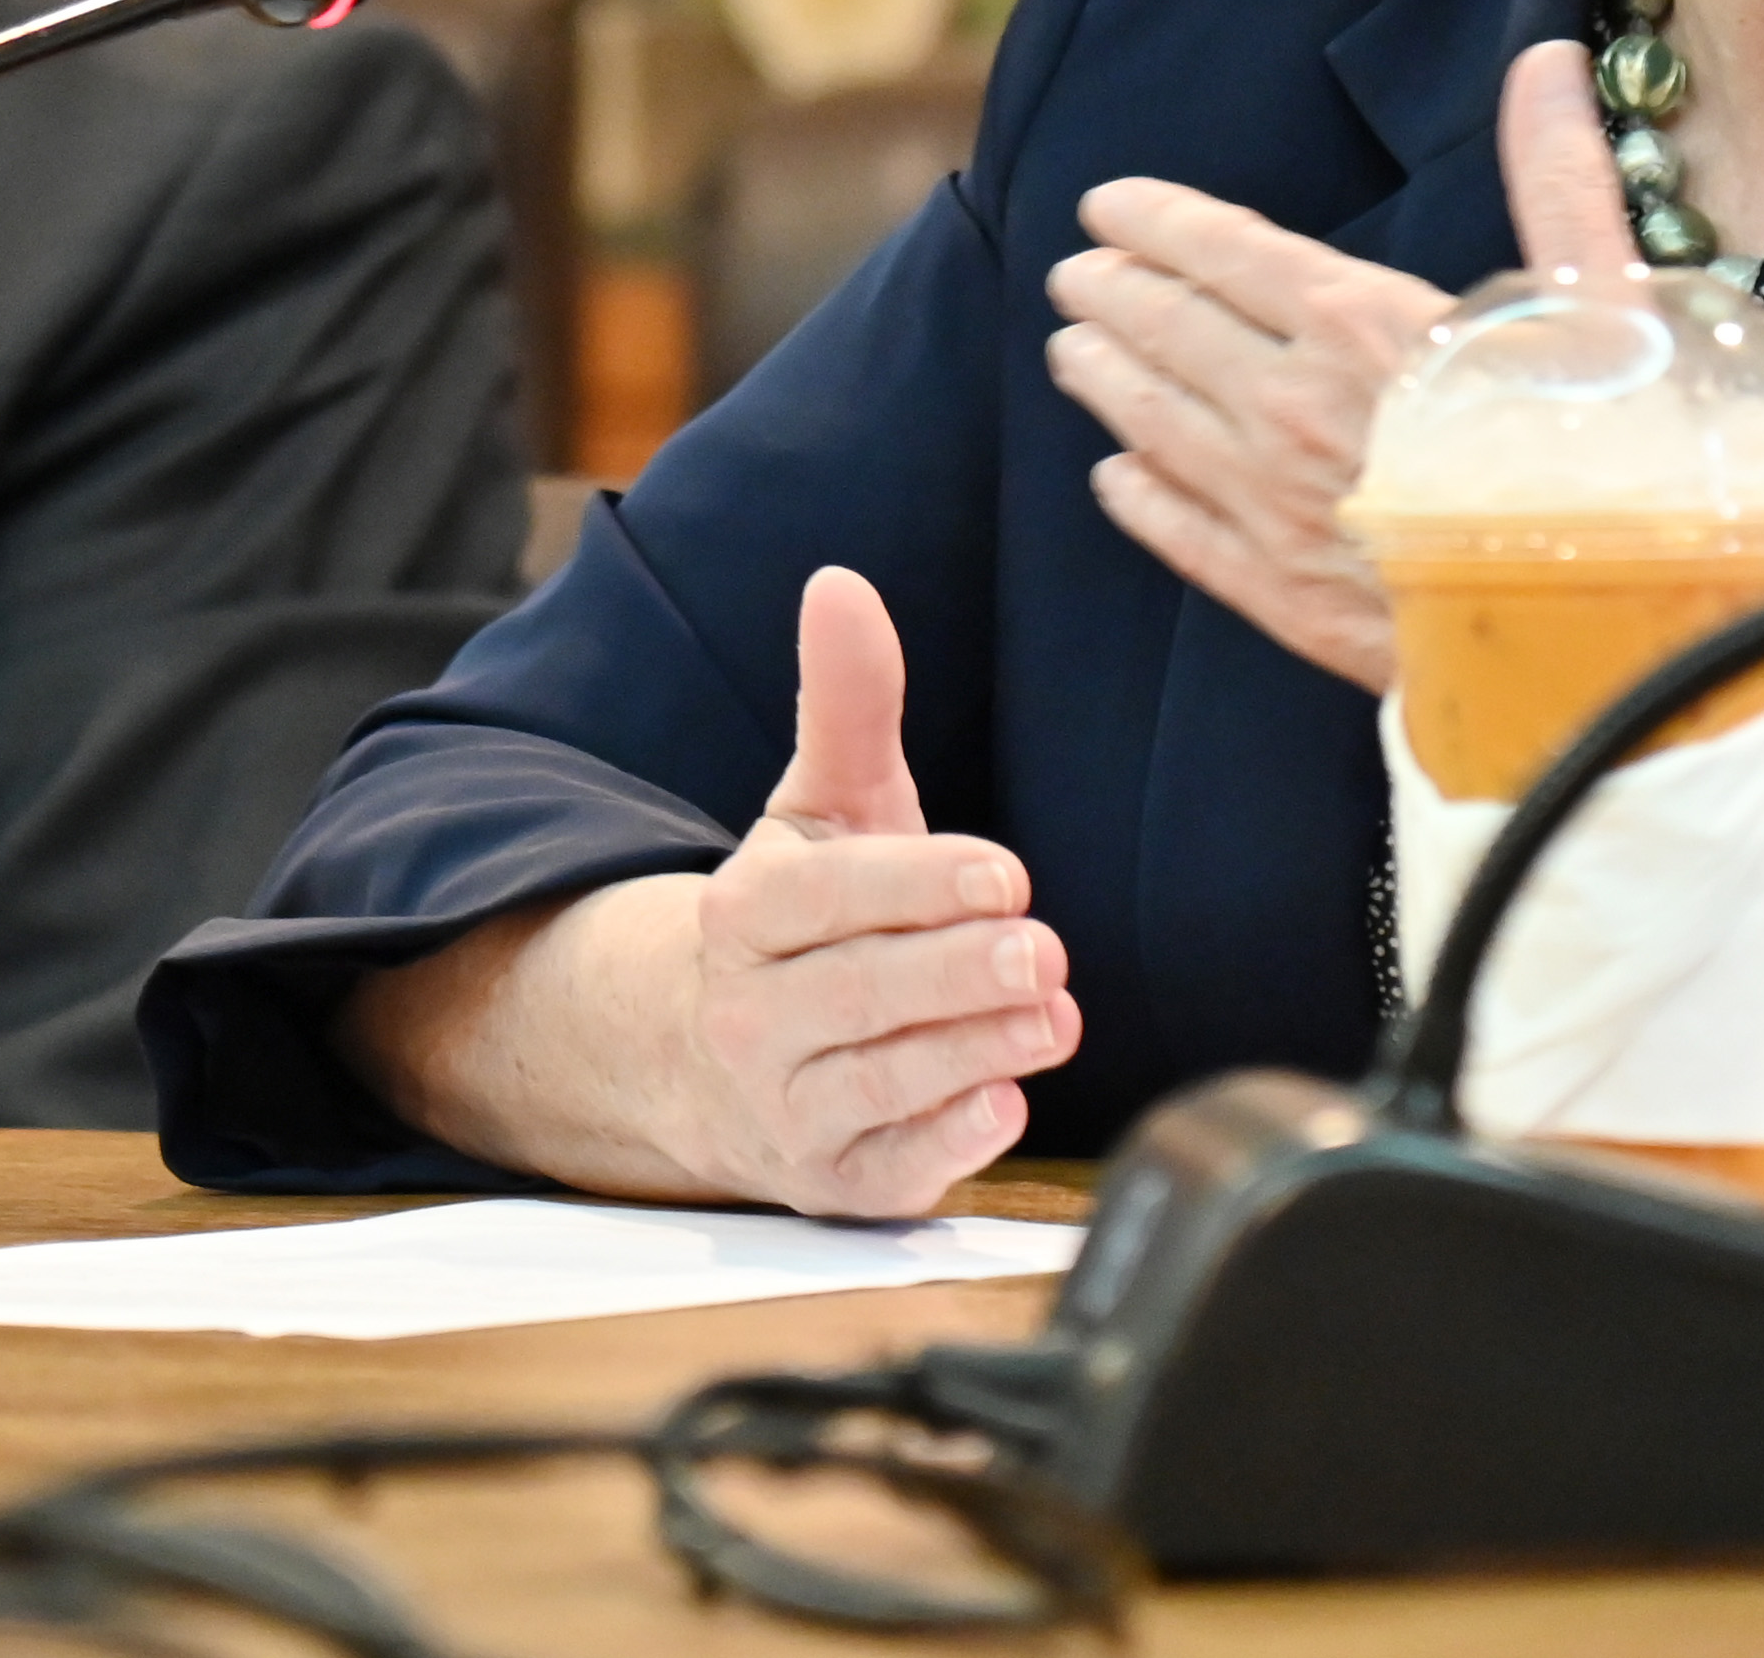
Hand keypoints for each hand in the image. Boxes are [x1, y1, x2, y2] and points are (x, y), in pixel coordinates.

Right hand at [350, 567, 1083, 1219]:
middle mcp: (752, 1016)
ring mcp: (789, 1106)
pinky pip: (890, 1168)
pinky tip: (1004, 1105)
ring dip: (973, 1050)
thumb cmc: (800, 923)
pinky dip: (946, 1143)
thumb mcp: (818, 812)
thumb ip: (848, 707)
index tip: (1004, 875)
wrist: (710, 1061)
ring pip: (882, 1080)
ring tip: (1053, 1015)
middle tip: (1044, 949)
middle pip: (861, 994)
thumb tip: (843, 583)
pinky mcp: (836, 1181)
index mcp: (745, 915)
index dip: (918, 885)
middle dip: (957, 973)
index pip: (830, 898)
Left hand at [1047, 46, 1646, 689]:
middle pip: (1169, 332)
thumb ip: (1555, 181)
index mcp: (1366, 324)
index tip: (1106, 206)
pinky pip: (1179, 533)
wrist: (1615, 644)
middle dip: (1113, 295)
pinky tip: (1116, 478)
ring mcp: (1277, 507)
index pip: (1227, 251)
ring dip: (1105, 380)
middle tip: (1073, 277)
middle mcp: (1297, 408)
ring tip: (1070, 352)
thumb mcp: (1605, 307)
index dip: (1158, 222)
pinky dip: (1138, 495)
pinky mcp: (1281, 598)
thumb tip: (1546, 62)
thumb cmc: (1624, 467)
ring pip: (1154, 425)